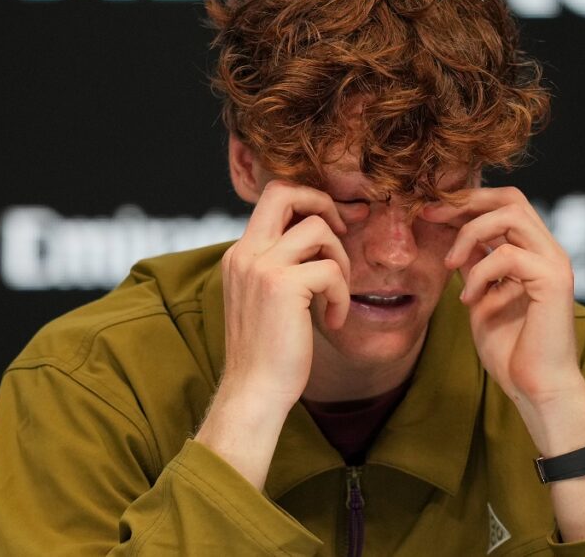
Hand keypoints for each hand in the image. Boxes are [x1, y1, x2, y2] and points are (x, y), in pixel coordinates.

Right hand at [218, 179, 351, 411]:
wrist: (254, 392)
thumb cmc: (268, 352)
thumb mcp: (268, 299)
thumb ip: (283, 266)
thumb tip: (321, 238)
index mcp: (240, 254)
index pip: (272, 197)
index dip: (308, 199)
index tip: (334, 224)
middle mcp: (245, 253)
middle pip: (285, 191)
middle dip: (324, 203)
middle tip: (344, 232)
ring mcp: (261, 267)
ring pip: (317, 229)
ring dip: (340, 260)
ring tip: (336, 295)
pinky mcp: (282, 286)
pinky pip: (331, 270)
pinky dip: (342, 295)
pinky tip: (334, 321)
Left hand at [428, 188, 584, 537]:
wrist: (538, 390)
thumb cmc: (512, 351)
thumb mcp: (481, 299)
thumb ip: (473, 267)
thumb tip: (451, 240)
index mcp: (534, 252)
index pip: (503, 204)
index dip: (464, 202)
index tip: (427, 211)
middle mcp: (549, 250)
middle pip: (510, 197)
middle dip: (465, 202)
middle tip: (429, 216)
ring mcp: (555, 263)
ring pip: (510, 215)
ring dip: (469, 234)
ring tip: (449, 264)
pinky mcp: (554, 281)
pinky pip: (507, 255)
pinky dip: (480, 272)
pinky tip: (469, 299)